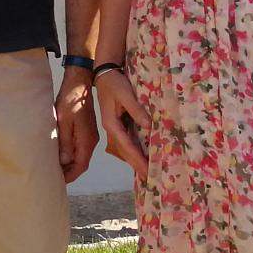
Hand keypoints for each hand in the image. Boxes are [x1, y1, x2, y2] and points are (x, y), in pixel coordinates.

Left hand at [55, 71, 97, 182]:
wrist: (78, 86)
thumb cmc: (69, 102)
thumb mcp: (64, 122)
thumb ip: (65, 142)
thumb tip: (65, 161)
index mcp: (86, 140)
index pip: (81, 165)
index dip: (70, 175)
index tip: (59, 182)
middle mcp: (91, 141)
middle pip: (82, 163)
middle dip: (70, 172)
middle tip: (54, 178)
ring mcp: (90, 136)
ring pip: (81, 156)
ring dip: (70, 164)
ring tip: (56, 169)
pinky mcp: (86, 132)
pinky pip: (80, 148)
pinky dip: (72, 155)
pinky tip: (62, 156)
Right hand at [94, 67, 149, 182]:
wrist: (104, 73)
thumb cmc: (114, 83)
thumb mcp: (125, 95)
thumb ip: (136, 110)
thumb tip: (148, 126)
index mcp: (111, 124)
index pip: (126, 146)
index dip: (137, 158)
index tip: (147, 171)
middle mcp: (111, 128)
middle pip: (124, 151)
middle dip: (136, 165)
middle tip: (148, 179)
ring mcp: (114, 127)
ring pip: (124, 148)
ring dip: (134, 160)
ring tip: (145, 172)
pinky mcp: (118, 123)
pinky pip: (126, 141)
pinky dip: (133, 150)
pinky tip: (141, 155)